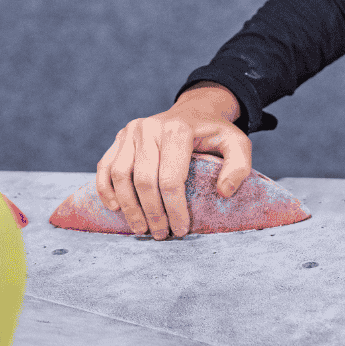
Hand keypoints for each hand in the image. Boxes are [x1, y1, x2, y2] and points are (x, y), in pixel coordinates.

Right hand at [96, 94, 252, 239]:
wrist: (194, 111)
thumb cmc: (214, 133)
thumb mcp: (238, 143)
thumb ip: (239, 166)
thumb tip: (224, 192)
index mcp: (178, 130)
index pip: (171, 179)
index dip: (175, 209)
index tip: (181, 230)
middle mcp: (149, 128)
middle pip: (143, 180)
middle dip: (152, 213)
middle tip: (161, 234)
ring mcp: (130, 132)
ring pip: (120, 175)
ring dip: (128, 207)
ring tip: (140, 229)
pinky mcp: (119, 137)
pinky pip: (105, 166)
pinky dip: (105, 189)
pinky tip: (115, 208)